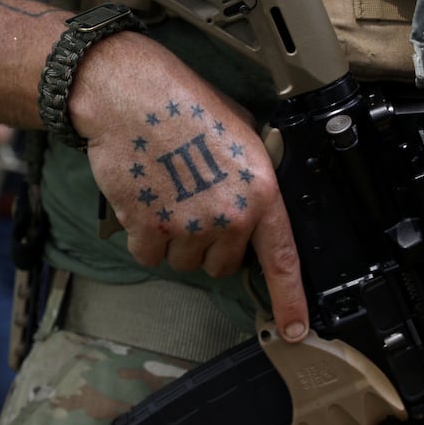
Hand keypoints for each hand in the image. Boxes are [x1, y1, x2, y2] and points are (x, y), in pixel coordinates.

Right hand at [68, 32, 308, 341]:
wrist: (129, 94)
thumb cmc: (182, 103)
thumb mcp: (240, 134)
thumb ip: (250, 180)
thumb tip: (250, 206)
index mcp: (260, 191)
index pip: (281, 259)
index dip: (290, 300)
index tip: (294, 329)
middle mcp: (228, 214)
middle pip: (221, 265)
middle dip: (207, 245)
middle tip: (192, 205)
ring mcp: (187, 224)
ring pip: (183, 262)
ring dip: (173, 240)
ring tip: (165, 194)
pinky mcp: (148, 226)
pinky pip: (149, 255)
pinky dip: (143, 236)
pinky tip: (143, 200)